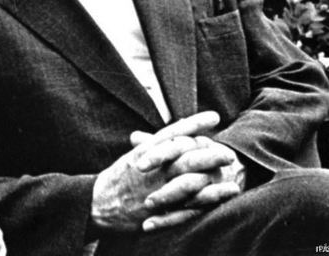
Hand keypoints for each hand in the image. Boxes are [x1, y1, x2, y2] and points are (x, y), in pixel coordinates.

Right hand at [91, 111, 225, 232]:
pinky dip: (205, 202)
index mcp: (145, 152)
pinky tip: (221, 197)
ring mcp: (154, 190)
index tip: (214, 117)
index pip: (172, 134)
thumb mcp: (133, 156)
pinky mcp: (158, 212)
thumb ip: (154, 143)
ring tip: (232, 175)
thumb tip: (177, 130)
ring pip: (186, 183)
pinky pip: (185, 207)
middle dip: (208, 154)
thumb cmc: (117, 178)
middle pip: (183, 157)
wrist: (97, 203)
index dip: (194, 125)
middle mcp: (151, 170)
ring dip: (211, 179)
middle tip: (229, 151)